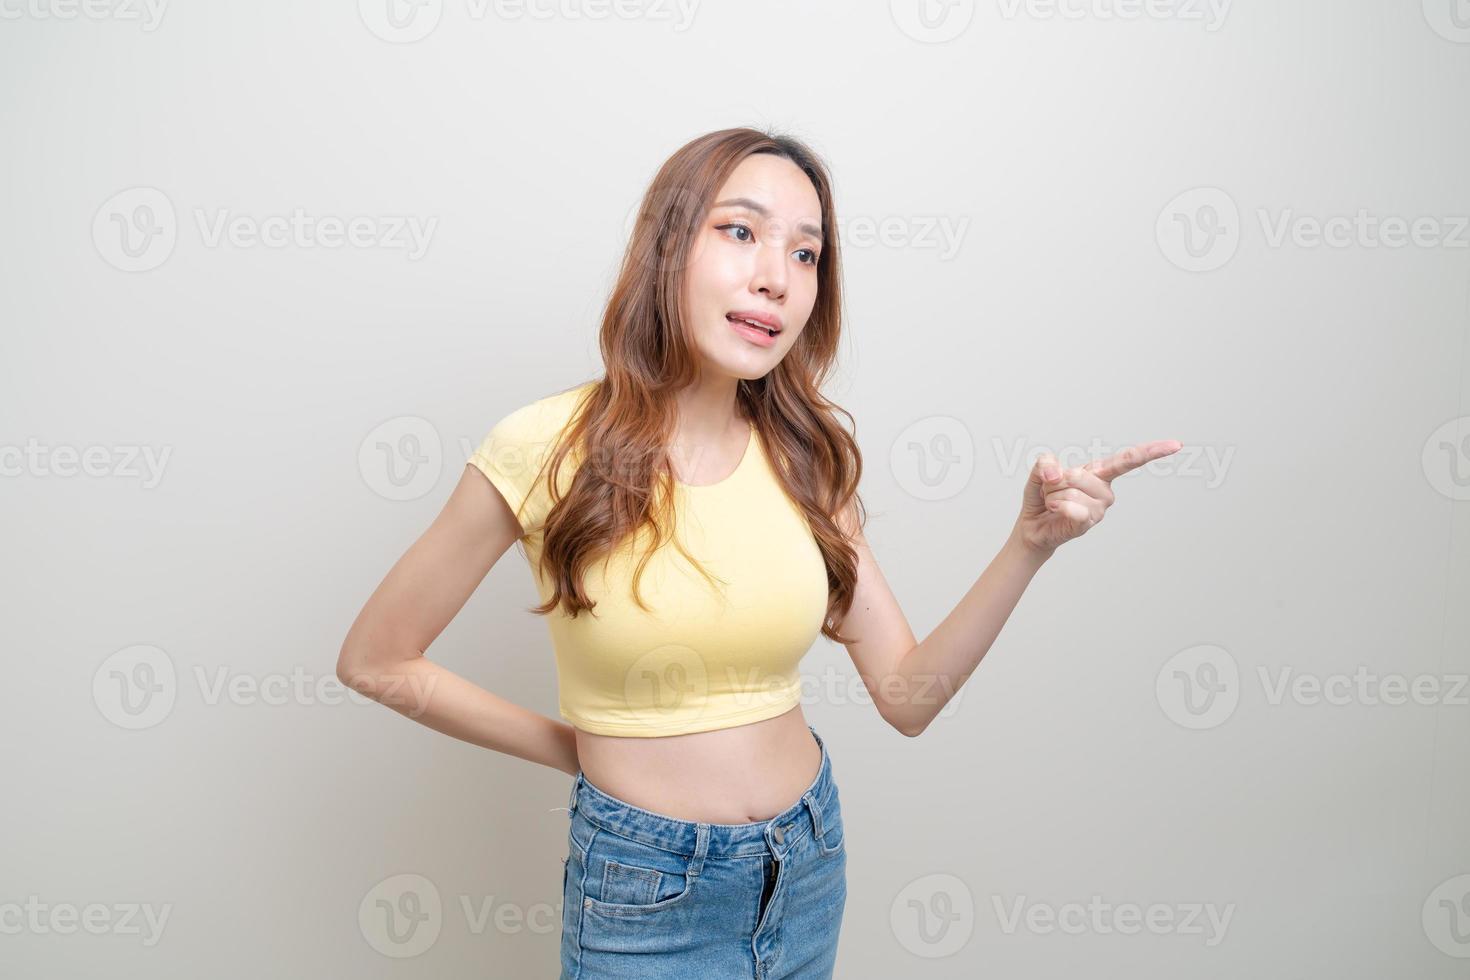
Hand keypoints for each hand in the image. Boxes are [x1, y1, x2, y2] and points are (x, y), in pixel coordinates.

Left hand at [1014, 440, 1181, 557]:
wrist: (1034, 526)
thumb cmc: (1043, 496)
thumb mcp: (1041, 471)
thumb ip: (1046, 463)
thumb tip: (1057, 475)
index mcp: (1100, 473)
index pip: (1129, 460)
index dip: (1152, 451)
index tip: (1177, 445)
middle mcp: (1105, 491)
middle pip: (1077, 474)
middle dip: (1055, 481)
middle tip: (1054, 491)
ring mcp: (1100, 509)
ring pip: (1071, 491)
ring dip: (1054, 495)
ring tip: (1055, 503)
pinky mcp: (1089, 523)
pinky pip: (1073, 508)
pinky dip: (1058, 506)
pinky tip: (1056, 511)